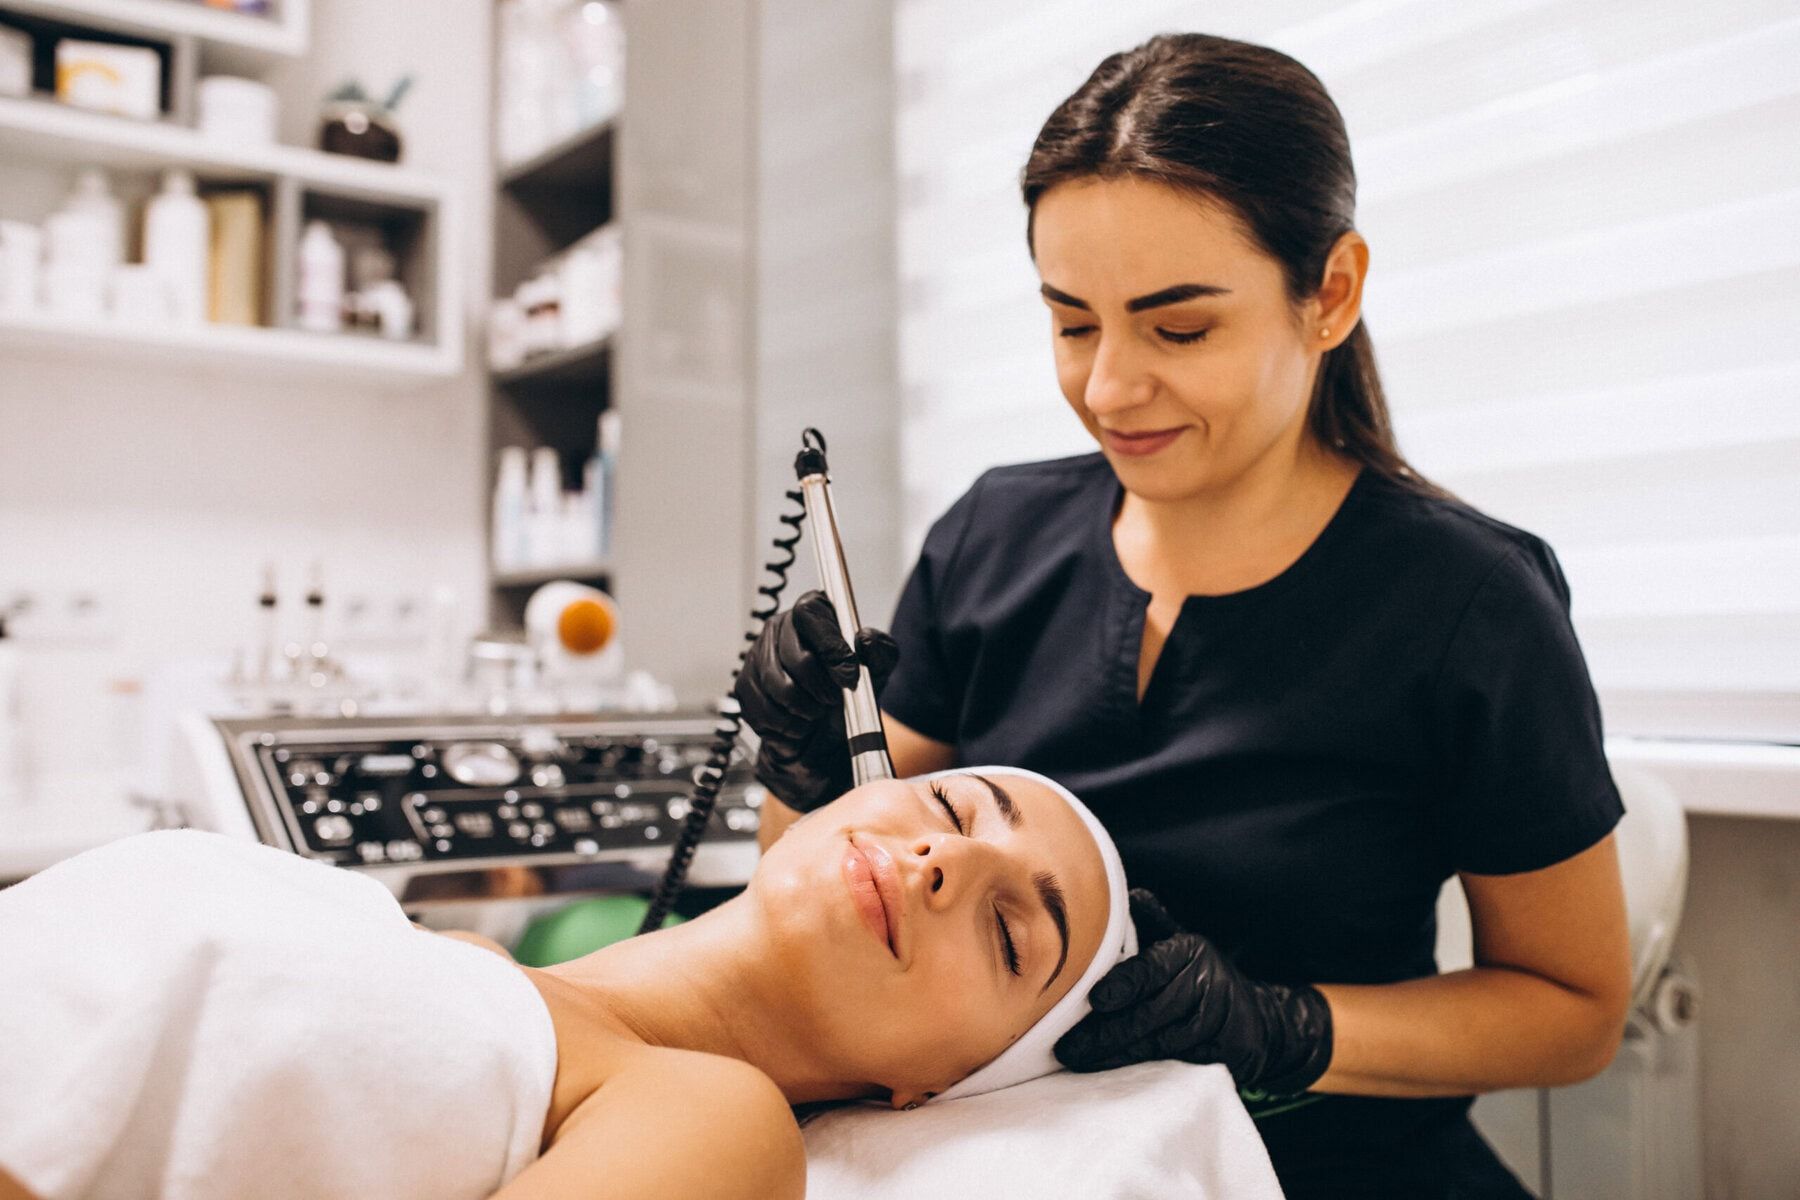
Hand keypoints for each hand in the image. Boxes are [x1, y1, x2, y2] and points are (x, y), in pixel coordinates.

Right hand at [732, 590, 898, 811]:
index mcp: (812, 612)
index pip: (810, 613)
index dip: (830, 646)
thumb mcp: (877, 671)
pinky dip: (788, 726)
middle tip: (833, 701)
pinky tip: (798, 725)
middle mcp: (779, 627)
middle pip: (797, 657)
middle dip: (822, 689)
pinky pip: (763, 710)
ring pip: (778, 686)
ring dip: (805, 710)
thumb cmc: (849, 695)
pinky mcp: (743, 686)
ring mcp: (756, 656)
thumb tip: (864, 639)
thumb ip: (881, 651)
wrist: (823, 736)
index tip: (848, 677)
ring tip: (817, 714)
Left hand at [1054, 889, 1333, 1095]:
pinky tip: (1116, 1076)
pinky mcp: (1225, 1055)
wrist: (1256, 1018)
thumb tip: (1127, 894)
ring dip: (1118, 1055)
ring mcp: (1217, 1023)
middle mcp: (1207, 984)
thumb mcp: (1179, 943)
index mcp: (1189, 951)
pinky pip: (1177, 1065)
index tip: (1096, 999)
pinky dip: (1145, 1071)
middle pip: (1150, 1013)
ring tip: (1081, 1061)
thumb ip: (1151, 922)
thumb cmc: (1199, 976)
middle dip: (1105, 1033)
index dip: (1124, 985)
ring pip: (1161, 1044)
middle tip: (1068, 1047)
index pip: (1152, 968)